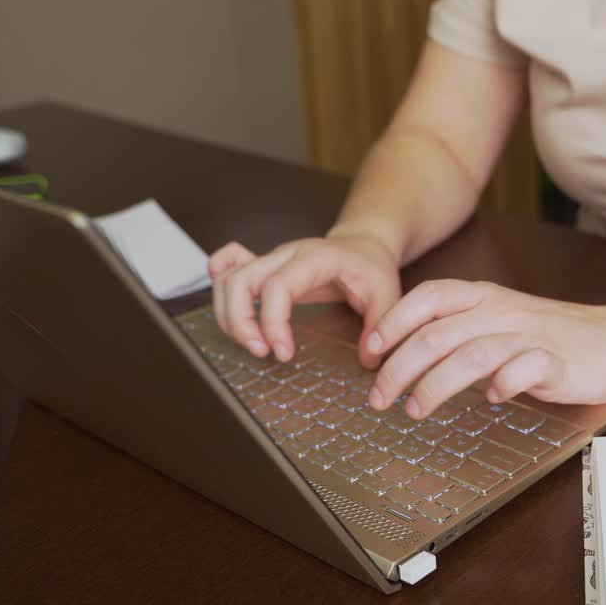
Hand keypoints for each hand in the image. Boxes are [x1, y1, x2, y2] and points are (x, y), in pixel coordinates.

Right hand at [207, 233, 401, 366]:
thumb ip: (380, 326)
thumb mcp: (387, 294)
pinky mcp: (263, 267)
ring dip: (229, 316)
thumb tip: (369, 358)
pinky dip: (218, 286)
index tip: (284, 353)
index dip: (273, 322)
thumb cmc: (371, 269)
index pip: (278, 286)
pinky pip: (227, 266)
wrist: (363, 246)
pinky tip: (228, 310)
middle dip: (241, 323)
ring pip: (228, 279)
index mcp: (315, 258)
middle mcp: (286, 254)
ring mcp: (270, 259)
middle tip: (262, 352)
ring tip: (253, 345)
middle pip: (241, 280)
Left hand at [364, 280, 605, 417]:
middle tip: (379, 397)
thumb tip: (404, 355)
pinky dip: (503, 384)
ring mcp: (530, 335)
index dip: (392, 322)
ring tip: (415, 409)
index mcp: (485, 296)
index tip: (367, 353)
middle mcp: (503, 311)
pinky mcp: (557, 361)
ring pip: (470, 353)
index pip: (428, 297)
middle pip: (438, 333)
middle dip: (399, 367)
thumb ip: (459, 330)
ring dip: (435, 384)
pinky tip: (492, 400)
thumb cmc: (552, 335)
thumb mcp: (500, 321)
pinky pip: (524, 368)